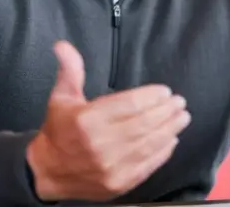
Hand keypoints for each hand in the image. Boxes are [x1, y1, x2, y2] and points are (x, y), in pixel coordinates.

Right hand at [26, 41, 190, 201]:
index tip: (165, 91)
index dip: (151, 97)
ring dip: (170, 129)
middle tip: (180, 103)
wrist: (48, 172)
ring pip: (149, 144)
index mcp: (87, 120)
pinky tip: (172, 140)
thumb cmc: (58, 131)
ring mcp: (111, 167)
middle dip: (166, 111)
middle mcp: (100, 144)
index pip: (129, 105)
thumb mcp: (61, 97)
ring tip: (182, 118)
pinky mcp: (119, 183)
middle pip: (144, 123)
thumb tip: (63, 46)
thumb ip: (70, 70)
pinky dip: (163, 152)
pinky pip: (147, 165)